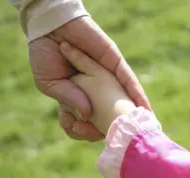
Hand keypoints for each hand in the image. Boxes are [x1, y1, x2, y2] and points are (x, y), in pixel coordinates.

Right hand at [28, 16, 150, 140]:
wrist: (50, 27)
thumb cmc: (45, 55)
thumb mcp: (50, 83)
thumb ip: (68, 99)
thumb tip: (87, 115)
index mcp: (77, 97)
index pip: (84, 122)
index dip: (84, 131)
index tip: (84, 132)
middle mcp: (95, 90)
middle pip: (107, 115)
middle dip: (113, 128)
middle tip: (115, 138)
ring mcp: (107, 77)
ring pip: (123, 100)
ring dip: (132, 115)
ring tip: (140, 131)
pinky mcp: (114, 62)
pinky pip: (128, 80)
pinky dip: (137, 94)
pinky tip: (144, 109)